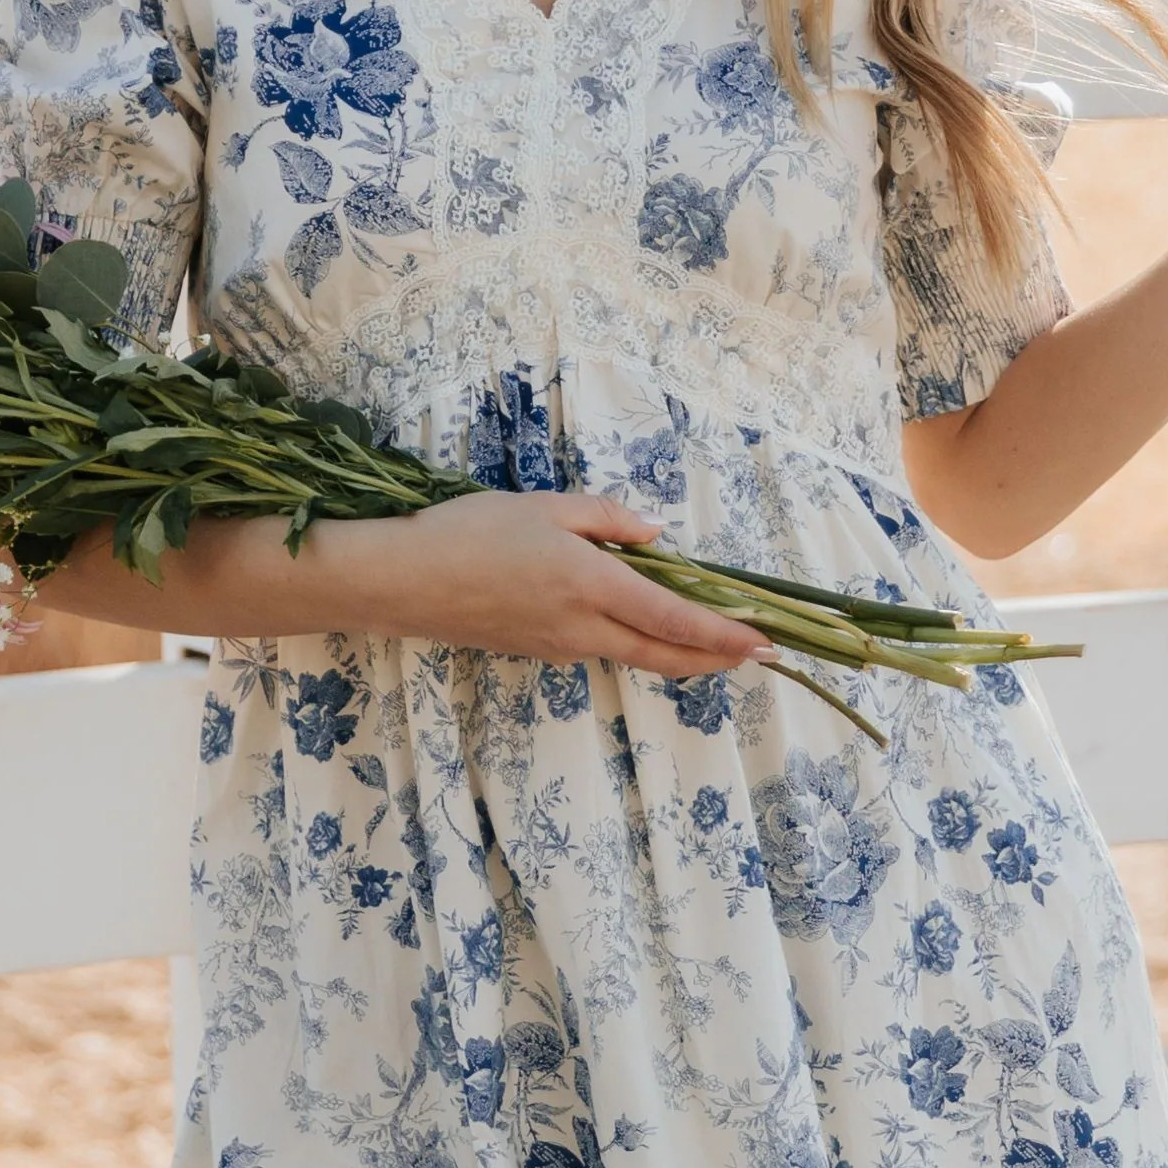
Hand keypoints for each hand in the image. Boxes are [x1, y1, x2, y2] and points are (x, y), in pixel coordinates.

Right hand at [319, 490, 759, 675]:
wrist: (402, 583)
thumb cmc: (469, 533)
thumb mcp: (544, 508)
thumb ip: (607, 520)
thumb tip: (655, 537)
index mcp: (593, 585)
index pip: (676, 618)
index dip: (725, 635)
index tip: (765, 643)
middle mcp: (584, 628)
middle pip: (665, 654)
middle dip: (717, 659)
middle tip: (757, 657)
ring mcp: (561, 647)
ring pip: (635, 654)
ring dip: (679, 651)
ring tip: (715, 641)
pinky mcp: (539, 651)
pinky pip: (601, 648)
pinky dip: (636, 641)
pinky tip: (643, 624)